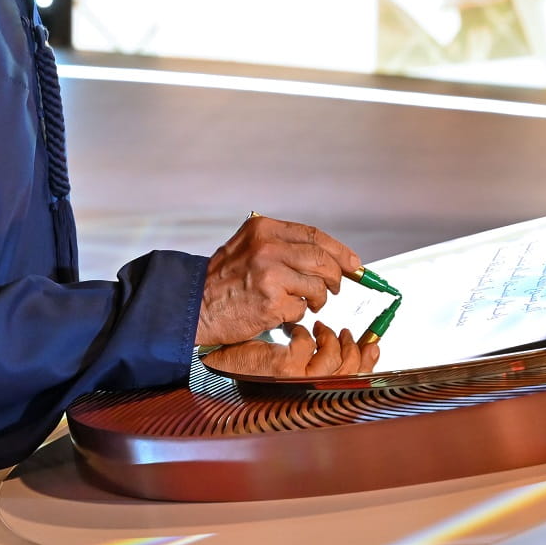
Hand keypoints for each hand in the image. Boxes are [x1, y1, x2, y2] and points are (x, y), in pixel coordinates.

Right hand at [194, 216, 361, 346]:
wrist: (192, 306)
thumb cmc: (220, 281)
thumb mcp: (247, 247)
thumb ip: (281, 245)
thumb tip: (325, 255)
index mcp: (263, 230)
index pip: (314, 236)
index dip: (339, 250)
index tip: (353, 263)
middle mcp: (268, 249)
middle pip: (322, 260)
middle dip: (335, 276)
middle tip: (334, 287)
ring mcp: (270, 276)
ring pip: (317, 286)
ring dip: (317, 299)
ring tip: (304, 302)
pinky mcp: (271, 303)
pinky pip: (301, 309)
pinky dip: (297, 314)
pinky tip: (280, 312)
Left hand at [208, 322, 380, 378]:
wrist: (219, 357)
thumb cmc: (251, 359)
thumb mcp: (294, 358)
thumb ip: (320, 352)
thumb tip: (352, 339)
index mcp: (311, 387)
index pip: (352, 381)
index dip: (367, 363)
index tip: (373, 344)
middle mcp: (306, 388)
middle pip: (350, 374)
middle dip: (353, 351)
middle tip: (347, 334)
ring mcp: (295, 380)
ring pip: (334, 362)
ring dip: (330, 340)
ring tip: (319, 327)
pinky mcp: (283, 367)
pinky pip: (308, 349)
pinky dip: (303, 335)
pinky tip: (293, 331)